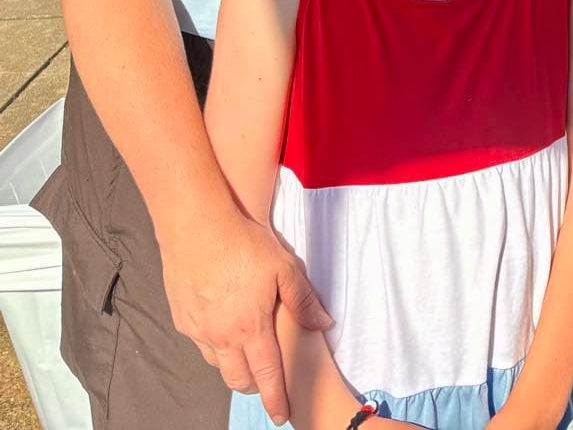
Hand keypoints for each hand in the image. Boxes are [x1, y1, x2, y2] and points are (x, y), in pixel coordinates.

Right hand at [159, 208, 330, 423]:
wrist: (196, 228)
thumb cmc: (245, 245)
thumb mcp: (286, 269)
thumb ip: (304, 301)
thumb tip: (324, 324)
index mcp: (250, 328)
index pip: (266, 374)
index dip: (275, 398)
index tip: (282, 417)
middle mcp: (221, 336)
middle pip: (238, 378)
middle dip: (254, 384)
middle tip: (266, 380)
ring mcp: (198, 330)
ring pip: (217, 363)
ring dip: (233, 365)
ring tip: (247, 353)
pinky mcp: (181, 319)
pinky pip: (201, 343)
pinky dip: (215, 344)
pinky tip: (224, 327)